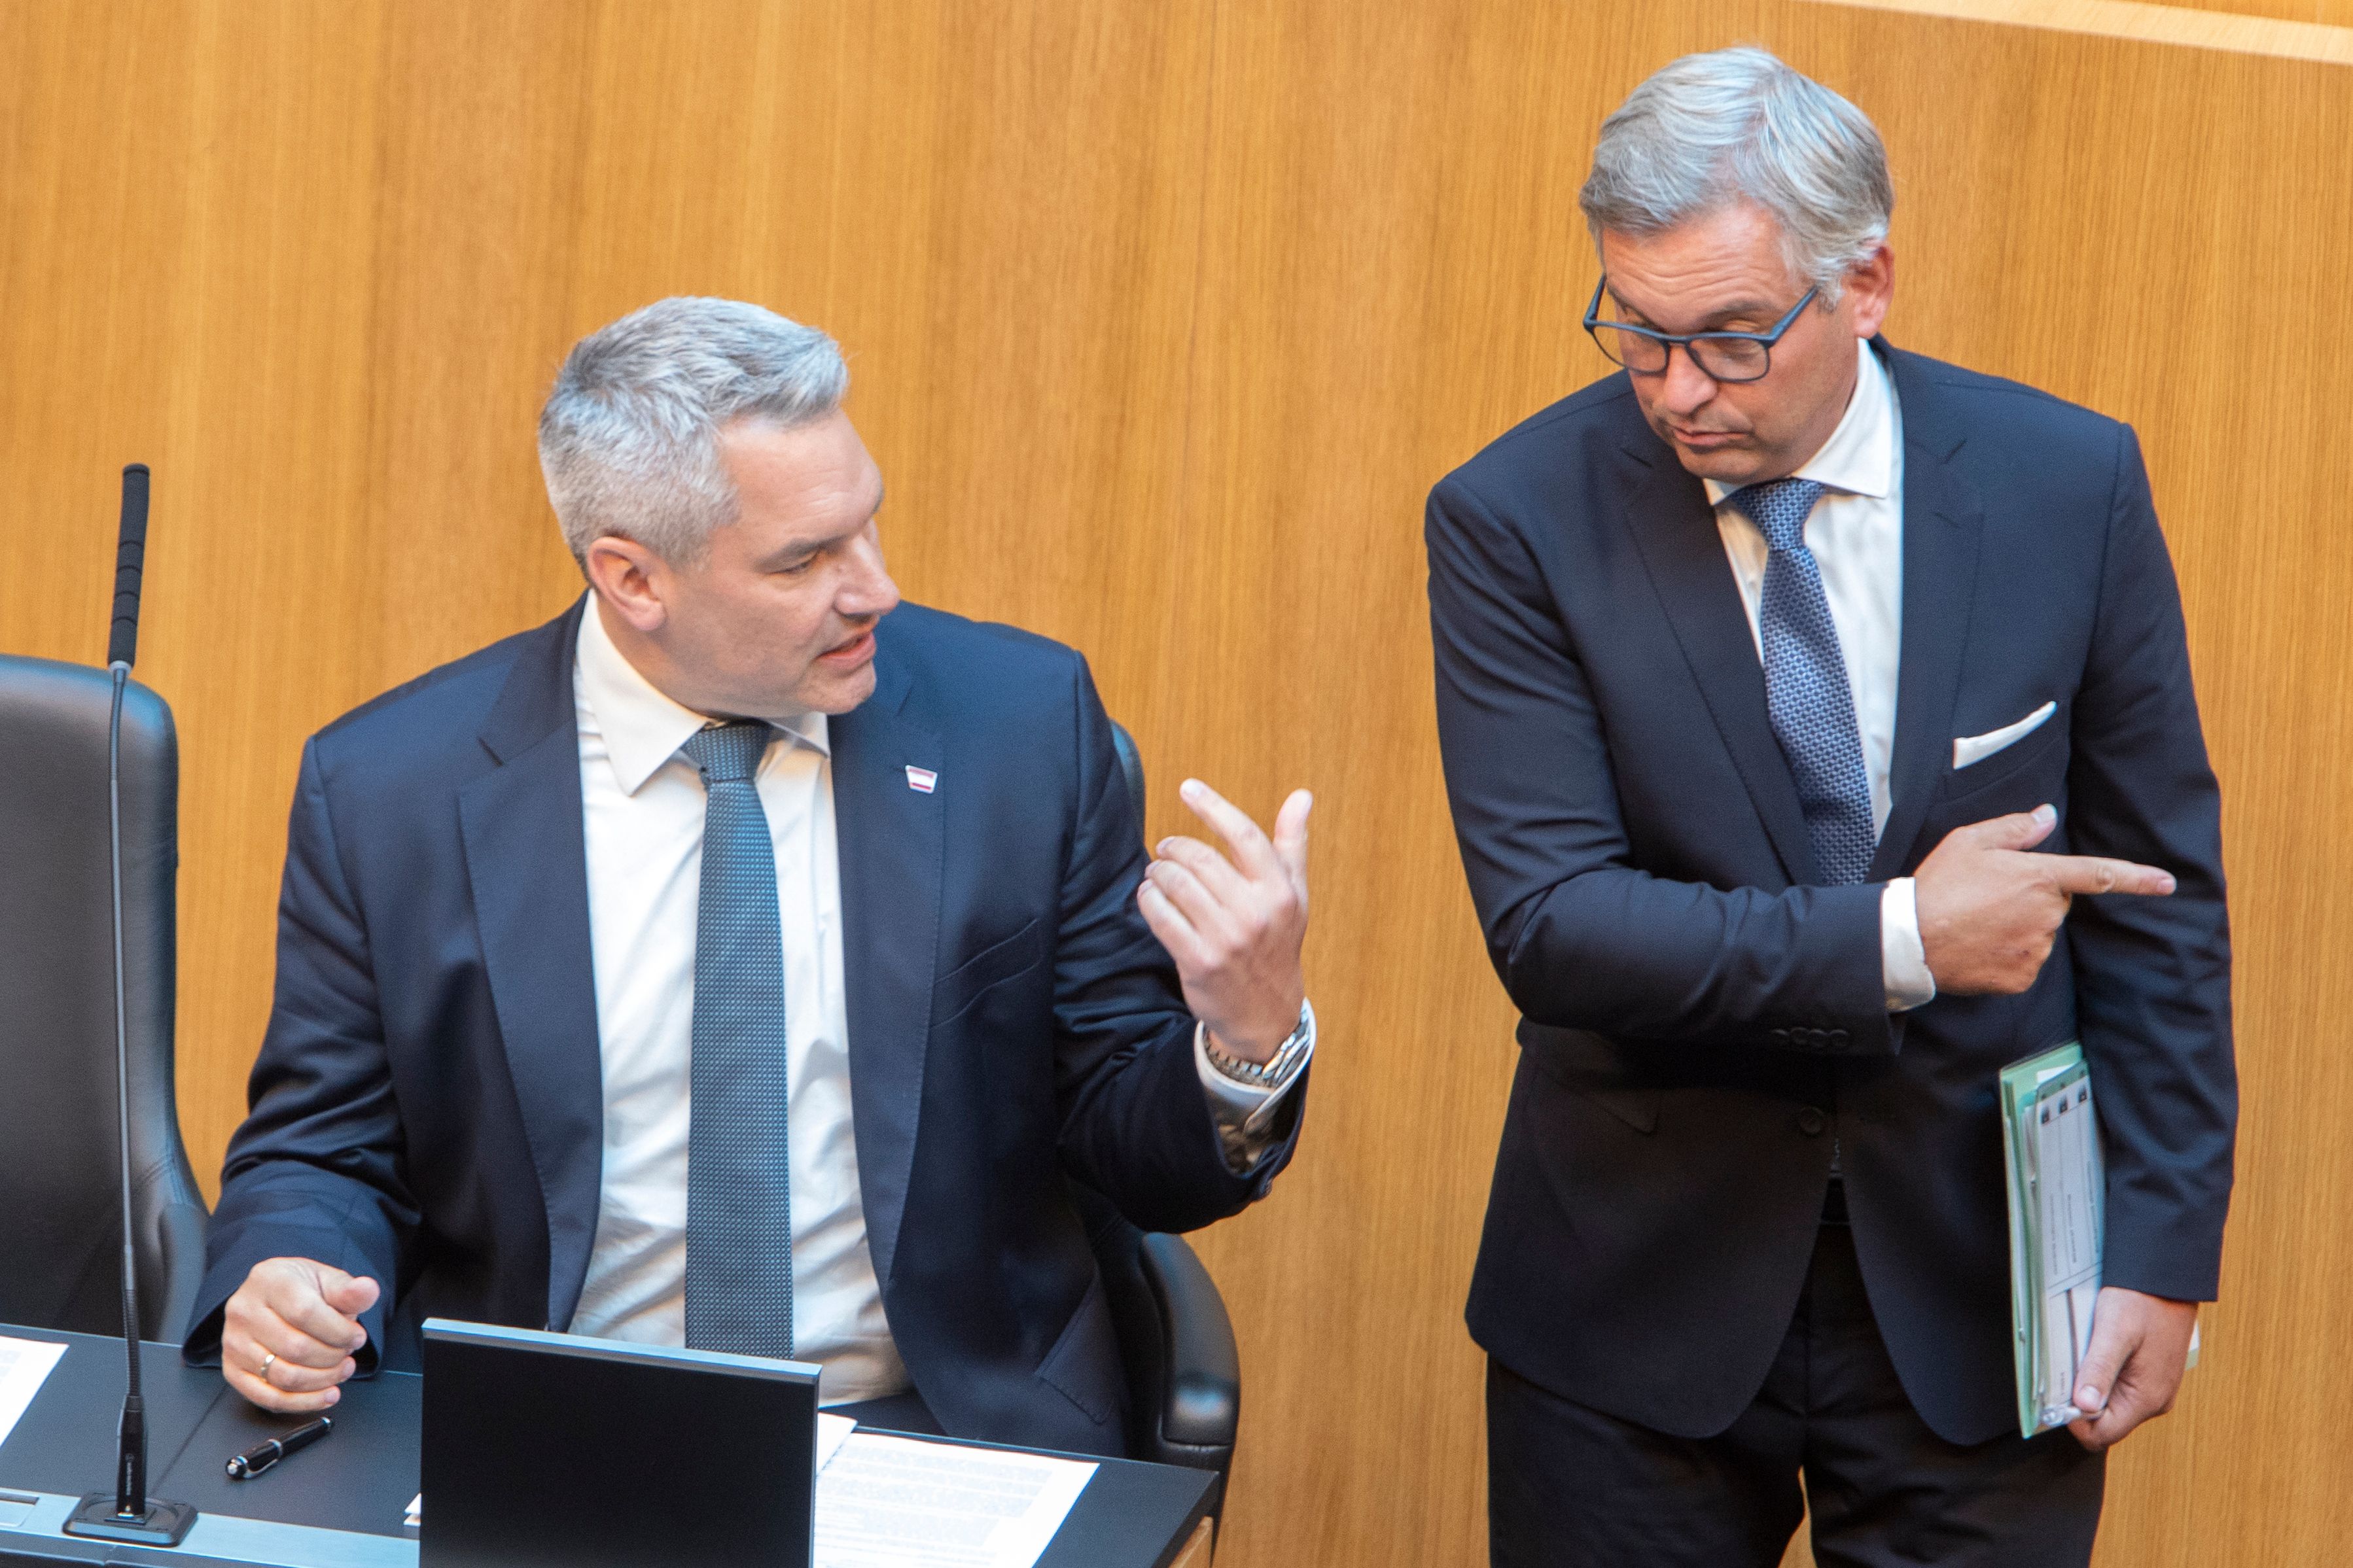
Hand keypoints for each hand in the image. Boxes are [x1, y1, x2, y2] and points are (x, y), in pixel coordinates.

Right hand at [220, 1257, 379, 1413]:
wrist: (270, 1296)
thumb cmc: (302, 1288)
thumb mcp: (328, 1280)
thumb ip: (349, 1290)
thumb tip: (367, 1290)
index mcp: (269, 1280)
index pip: (305, 1313)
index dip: (338, 1331)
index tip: (358, 1337)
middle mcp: (244, 1311)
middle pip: (295, 1348)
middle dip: (333, 1357)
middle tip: (349, 1354)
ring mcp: (234, 1343)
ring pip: (283, 1376)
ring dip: (322, 1380)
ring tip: (342, 1370)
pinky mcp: (232, 1370)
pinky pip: (268, 1397)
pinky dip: (303, 1402)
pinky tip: (327, 1395)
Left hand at [1137, 779, 1311, 1062]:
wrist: (1265, 1014)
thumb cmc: (1276, 945)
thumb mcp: (1293, 896)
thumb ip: (1292, 844)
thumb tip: (1302, 796)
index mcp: (1279, 892)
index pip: (1244, 836)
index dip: (1213, 807)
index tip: (1188, 788)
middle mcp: (1255, 914)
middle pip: (1201, 859)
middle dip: (1175, 847)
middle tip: (1166, 848)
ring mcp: (1226, 939)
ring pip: (1176, 885)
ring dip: (1159, 872)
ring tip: (1158, 872)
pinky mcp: (1198, 961)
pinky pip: (1162, 918)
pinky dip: (1149, 900)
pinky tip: (1151, 896)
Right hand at [1914, 804, 2173, 994]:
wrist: (1910, 940)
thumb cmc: (1937, 886)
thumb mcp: (1968, 842)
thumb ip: (2013, 828)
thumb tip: (2047, 817)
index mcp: (2038, 877)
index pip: (2098, 874)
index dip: (2137, 878)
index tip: (2167, 883)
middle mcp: (2046, 915)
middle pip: (2055, 904)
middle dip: (2033, 898)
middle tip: (1988, 896)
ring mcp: (2037, 949)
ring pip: (2041, 933)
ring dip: (2020, 926)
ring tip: (1978, 921)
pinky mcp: (2023, 976)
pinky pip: (2026, 961)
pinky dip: (2008, 954)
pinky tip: (1979, 945)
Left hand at [2067, 1287, 2199, 1450]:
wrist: (2167, 1277)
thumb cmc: (2143, 1301)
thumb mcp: (2114, 1332)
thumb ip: (2099, 1370)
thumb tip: (2084, 1406)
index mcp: (2147, 1398)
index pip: (2102, 1435)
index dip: (2074, 1421)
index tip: (2056, 1395)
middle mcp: (2153, 1400)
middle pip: (2104, 1422)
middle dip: (2079, 1402)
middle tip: (2065, 1370)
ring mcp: (2153, 1389)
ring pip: (2109, 1403)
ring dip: (2088, 1386)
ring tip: (2080, 1356)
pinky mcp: (2149, 1375)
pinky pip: (2118, 1387)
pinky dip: (2100, 1374)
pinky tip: (2093, 1351)